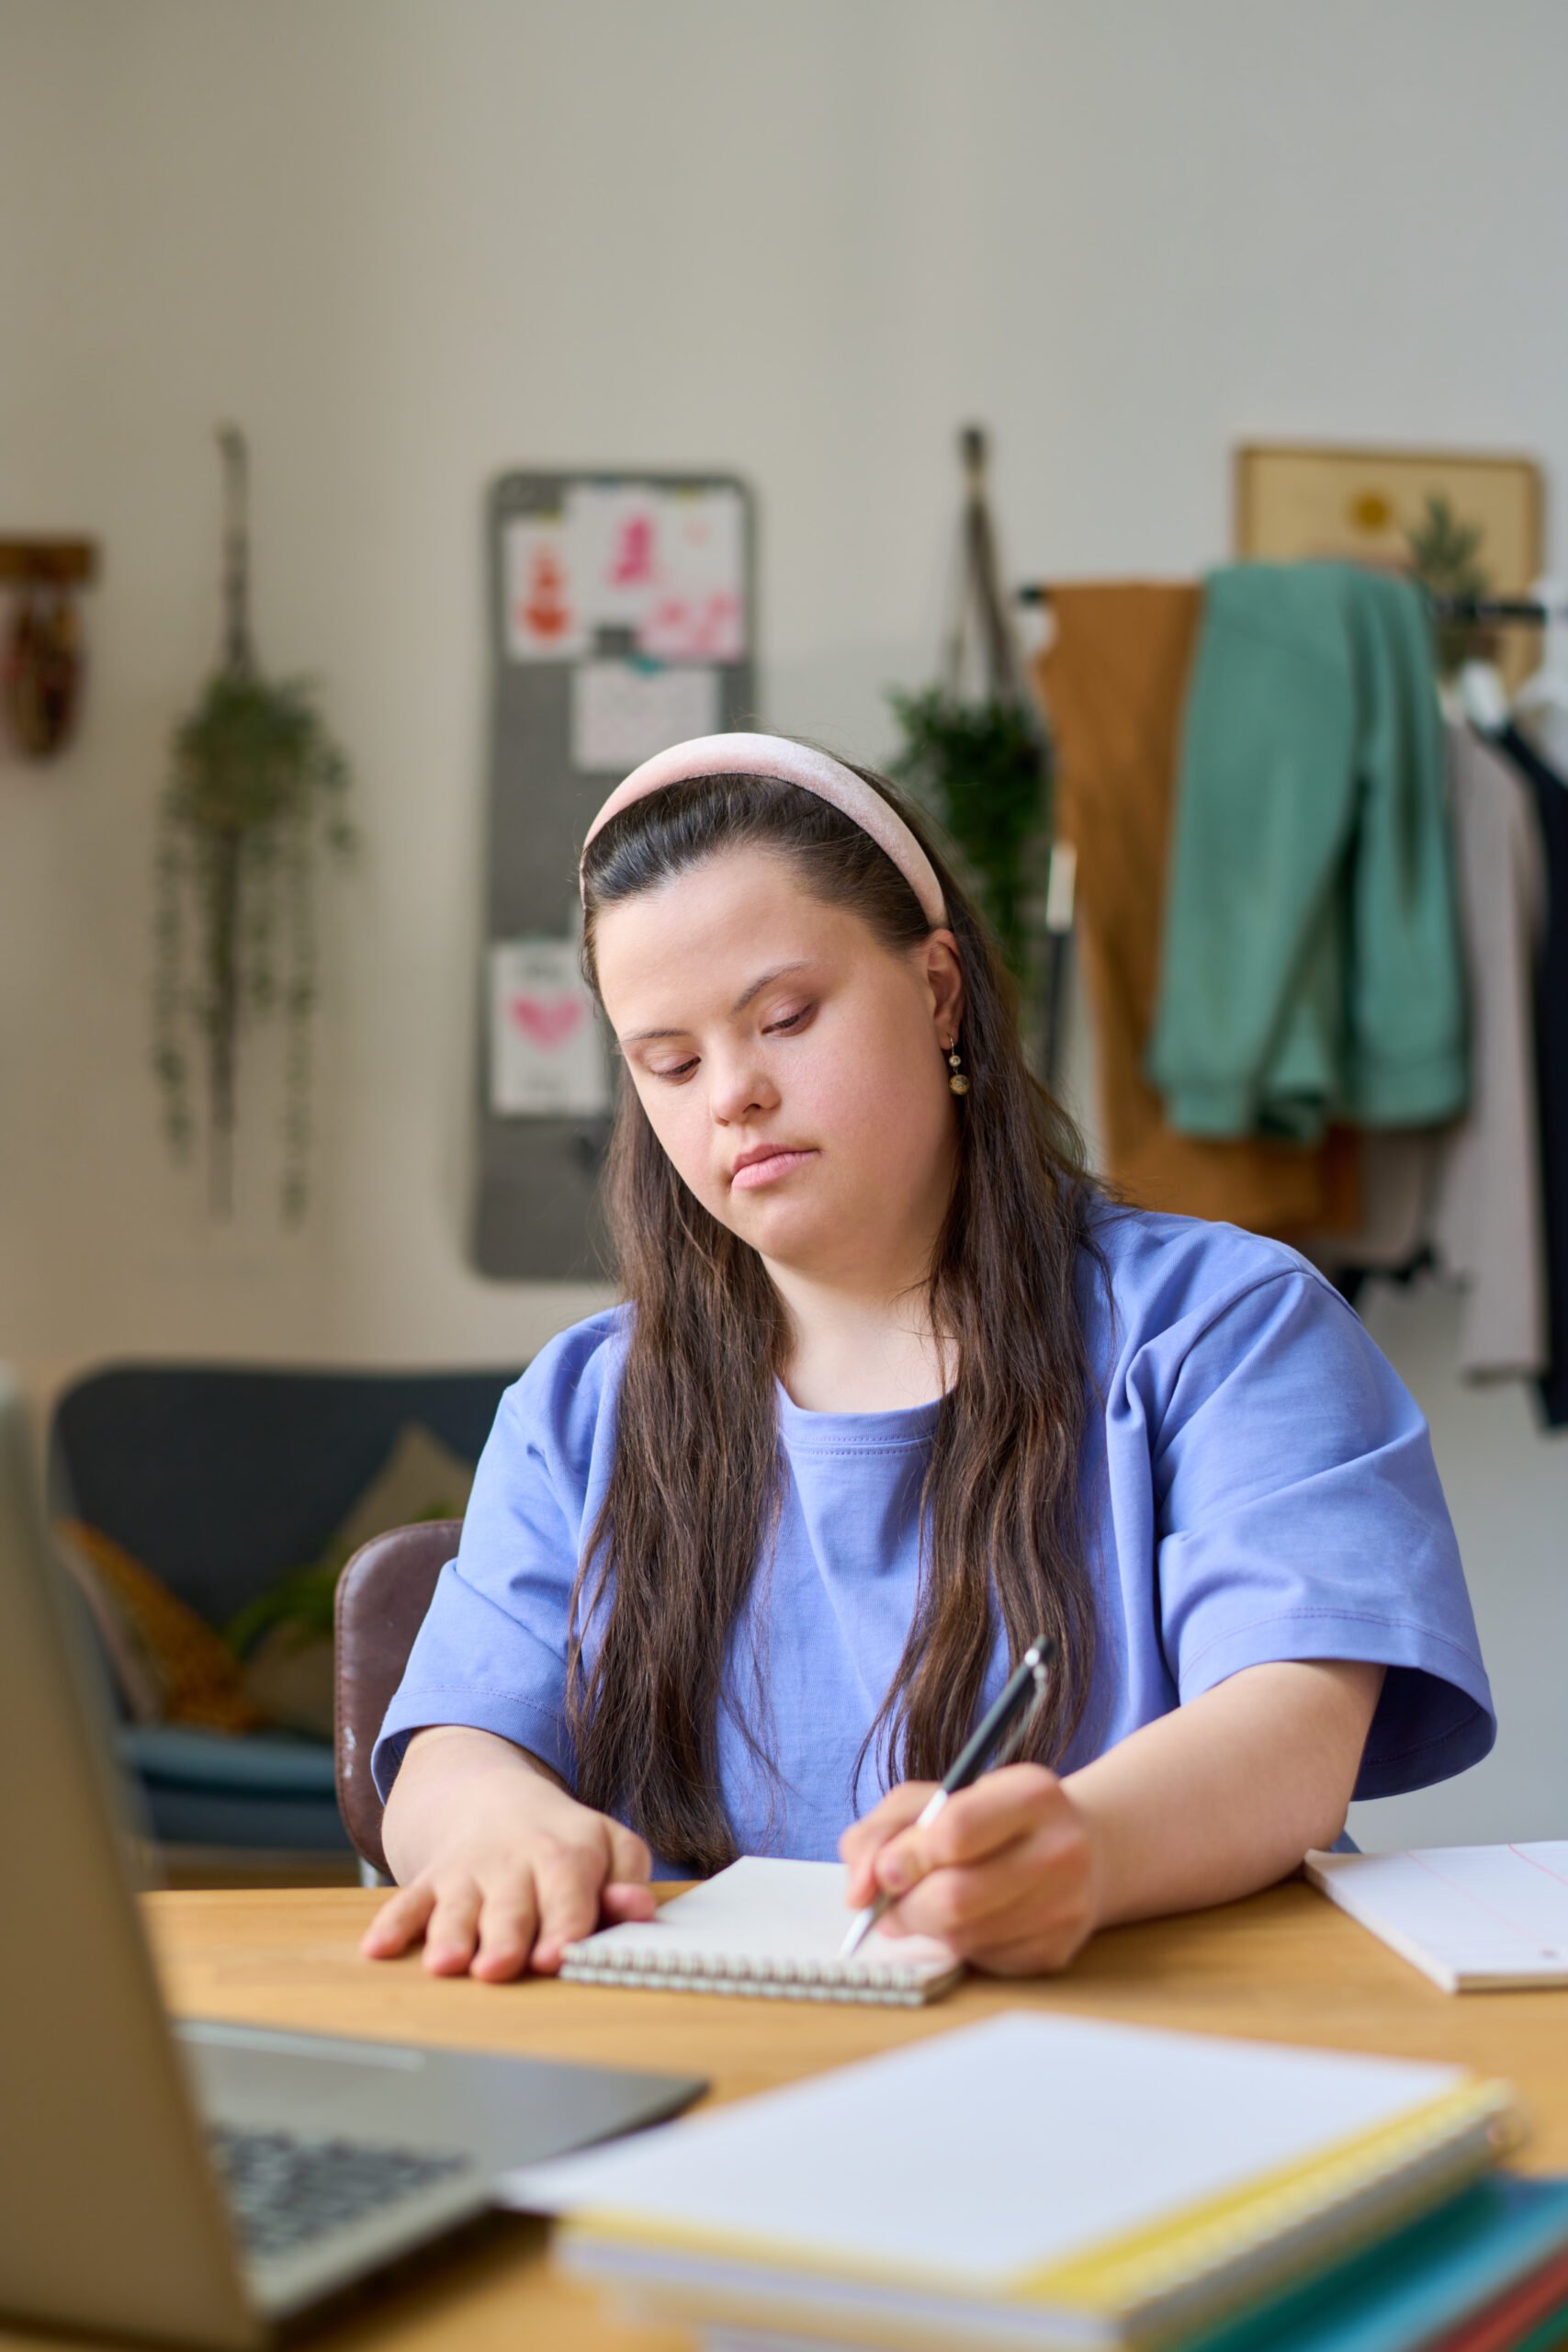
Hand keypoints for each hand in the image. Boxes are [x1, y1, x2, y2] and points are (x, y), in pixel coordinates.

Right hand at [361, 1727, 655, 1981]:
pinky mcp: (431, 1882)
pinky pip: (407, 1902)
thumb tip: (639, 1909)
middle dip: (504, 1938)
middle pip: (510, 1907)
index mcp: (568, 1854)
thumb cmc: (566, 1842)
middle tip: (499, 1968)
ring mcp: (469, 1873)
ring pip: (457, 1908)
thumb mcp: (611, 1847)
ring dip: (450, 1936)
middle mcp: (515, 1863)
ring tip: (445, 1964)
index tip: (557, 1957)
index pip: (569, 1894)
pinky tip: (377, 1949)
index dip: (564, 1926)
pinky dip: (392, 1925)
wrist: (493, 1799)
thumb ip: (629, 1880)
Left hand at [838, 1763, 1100, 1975]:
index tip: (885, 1869)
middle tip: (892, 1902)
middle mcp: (1061, 1849)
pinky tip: (967, 1921)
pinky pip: (981, 1962)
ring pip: (962, 1937)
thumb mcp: (930, 1800)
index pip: (954, 1832)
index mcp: (1032, 1793)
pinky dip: (957, 1946)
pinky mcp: (1056, 1952)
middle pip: (955, 1897)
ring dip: (926, 1928)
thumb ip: (880, 1832)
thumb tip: (858, 1894)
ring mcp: (1065, 1906)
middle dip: (906, 1906)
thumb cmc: (984, 1819)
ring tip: (926, 1906)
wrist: (1072, 1850)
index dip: (906, 1857)